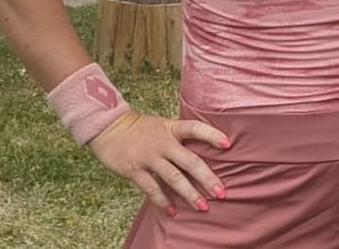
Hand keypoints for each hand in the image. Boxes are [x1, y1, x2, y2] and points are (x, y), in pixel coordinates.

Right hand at [89, 111, 229, 216]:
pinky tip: (173, 211)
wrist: (110, 128)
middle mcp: (163, 142)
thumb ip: (181, 137)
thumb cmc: (142, 129)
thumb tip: (205, 150)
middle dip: (207, 178)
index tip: (228, 145)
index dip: (212, 135)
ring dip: (189, 194)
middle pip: (190, 161)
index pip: (196, 128)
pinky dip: (163, 201)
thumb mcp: (164, 126)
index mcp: (172, 128)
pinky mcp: (134, 170)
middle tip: (221, 193)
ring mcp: (149, 157)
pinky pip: (152, 189)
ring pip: (173, 178)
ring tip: (202, 207)